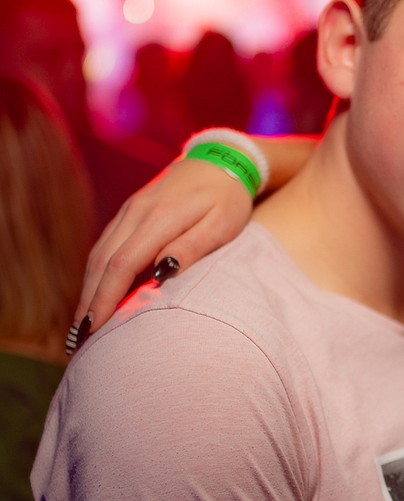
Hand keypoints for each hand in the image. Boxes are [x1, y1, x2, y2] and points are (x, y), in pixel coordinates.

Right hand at [72, 158, 253, 339]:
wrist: (221, 160)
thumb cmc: (228, 199)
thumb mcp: (221, 225)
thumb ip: (191, 248)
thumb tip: (160, 274)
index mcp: (159, 218)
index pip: (122, 264)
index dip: (106, 299)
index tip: (95, 328)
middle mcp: (136, 212)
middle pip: (102, 262)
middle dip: (89, 302)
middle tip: (79, 339)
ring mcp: (129, 210)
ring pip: (98, 254)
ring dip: (88, 290)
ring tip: (82, 325)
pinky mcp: (129, 212)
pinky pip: (105, 245)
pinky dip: (96, 273)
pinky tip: (95, 294)